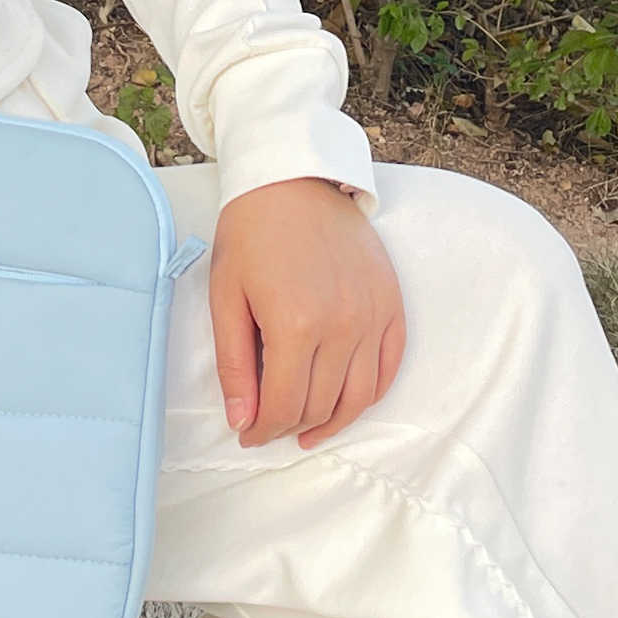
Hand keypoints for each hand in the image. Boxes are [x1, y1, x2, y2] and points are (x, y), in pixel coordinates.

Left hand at [209, 177, 405, 450]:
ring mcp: (373, 316)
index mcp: (295, 324)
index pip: (284, 405)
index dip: (263, 430)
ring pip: (358, 396)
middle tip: (267, 428)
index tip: (248, 436)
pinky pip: (388, 368)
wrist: (294, 181)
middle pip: (320, 405)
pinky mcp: (391, 305)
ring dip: (331, 421)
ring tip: (306, 431)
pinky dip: (367, 395)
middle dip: (290, 426)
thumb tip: (242, 421)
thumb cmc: (250, 234)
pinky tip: (344, 402)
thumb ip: (234, 364)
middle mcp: (342, 326)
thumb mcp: (226, 296)